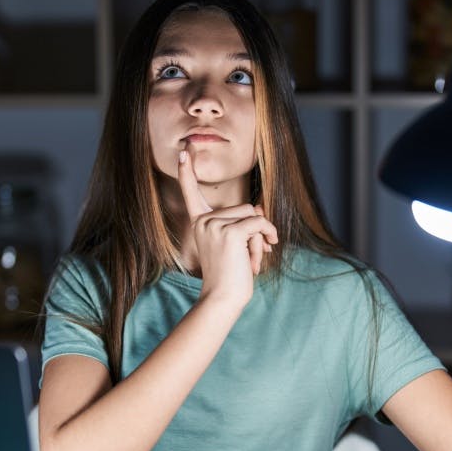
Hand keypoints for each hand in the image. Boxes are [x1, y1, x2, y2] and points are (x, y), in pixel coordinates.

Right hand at [177, 145, 276, 305]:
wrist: (223, 298)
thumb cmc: (230, 276)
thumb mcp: (237, 244)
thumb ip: (245, 223)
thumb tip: (261, 205)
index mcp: (199, 222)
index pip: (191, 193)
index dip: (187, 173)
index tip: (183, 152)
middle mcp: (203, 221)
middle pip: (244, 207)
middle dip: (255, 231)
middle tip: (249, 256)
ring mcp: (215, 225)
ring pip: (253, 215)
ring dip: (261, 238)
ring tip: (251, 260)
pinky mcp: (230, 232)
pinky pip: (259, 222)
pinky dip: (268, 234)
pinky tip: (265, 251)